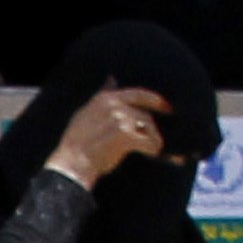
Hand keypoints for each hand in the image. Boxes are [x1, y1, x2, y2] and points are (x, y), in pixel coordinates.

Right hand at [50, 83, 171, 185]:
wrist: (73, 164)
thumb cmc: (77, 142)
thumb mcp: (85, 113)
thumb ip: (101, 95)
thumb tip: (112, 79)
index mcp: (105, 99)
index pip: (137, 94)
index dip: (154, 99)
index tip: (164, 104)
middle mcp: (115, 106)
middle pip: (145, 112)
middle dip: (158, 118)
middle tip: (169, 121)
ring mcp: (122, 120)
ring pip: (148, 127)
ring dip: (153, 137)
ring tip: (153, 148)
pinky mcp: (127, 136)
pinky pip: (149, 141)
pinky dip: (153, 148)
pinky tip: (152, 153)